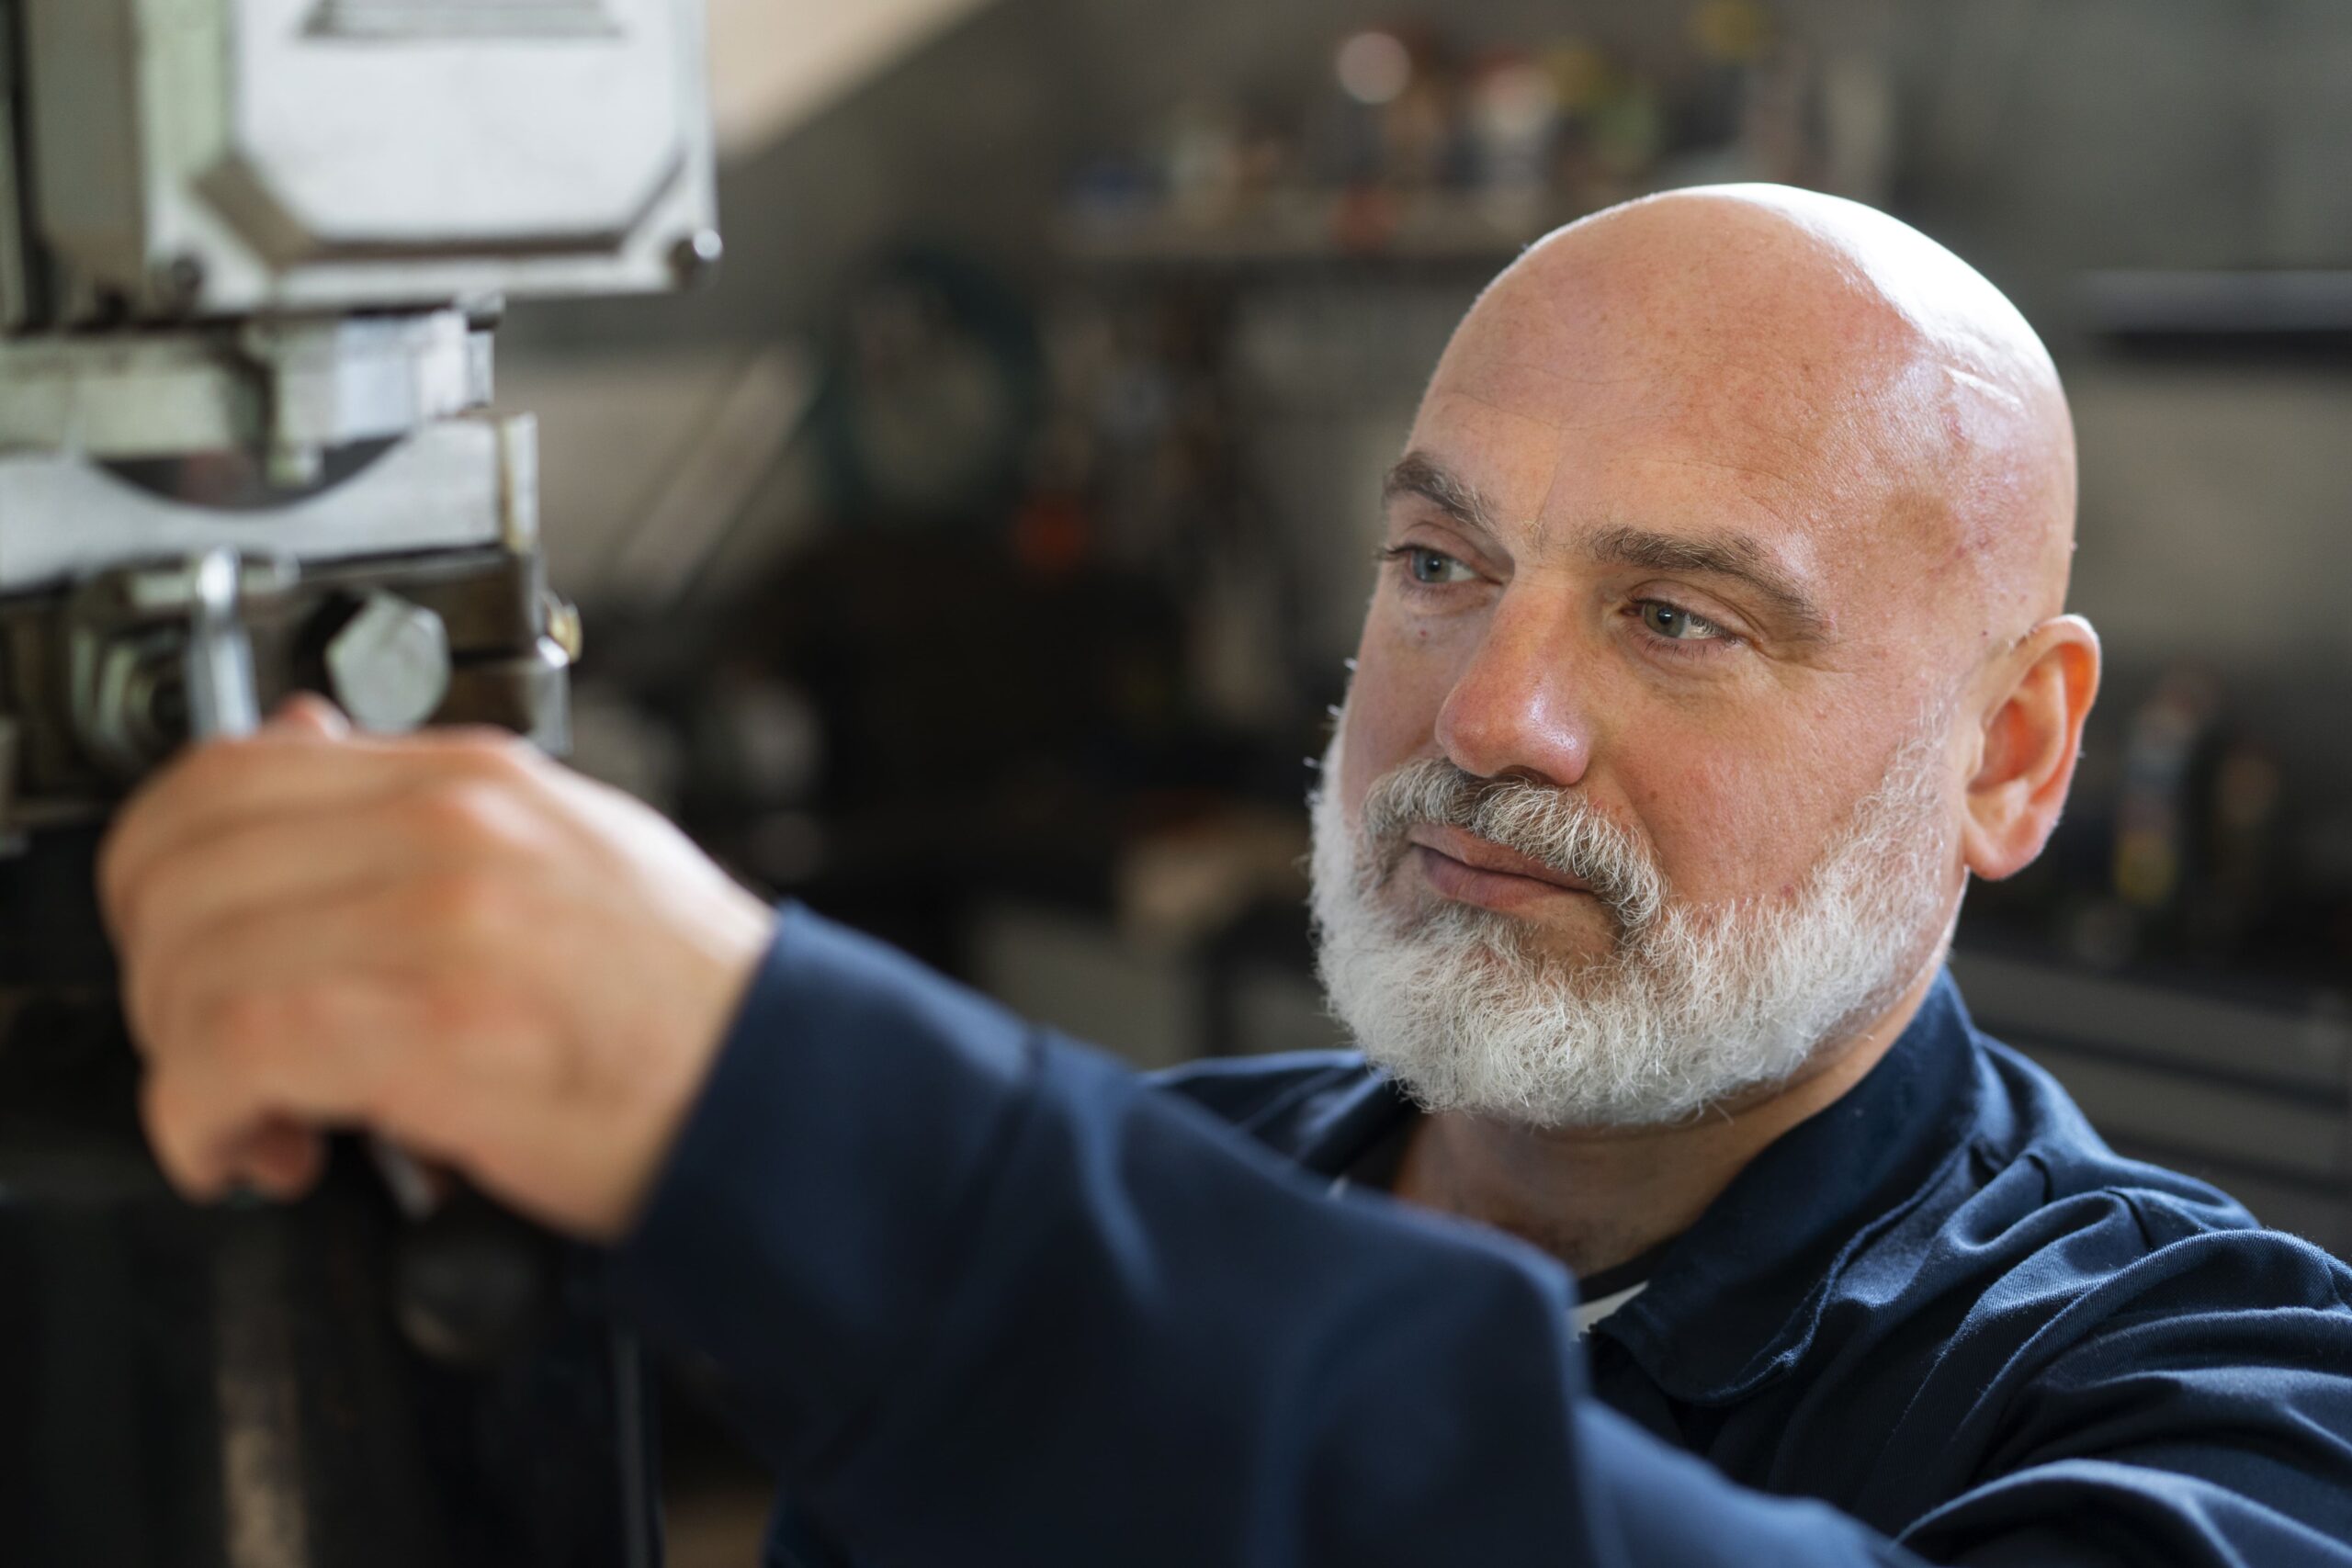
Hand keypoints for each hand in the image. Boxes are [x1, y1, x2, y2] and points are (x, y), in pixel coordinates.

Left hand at [99, 698, 776, 1239]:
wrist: (785, 1085)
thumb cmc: (689, 998)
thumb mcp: (565, 847)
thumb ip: (425, 802)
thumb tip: (300, 741)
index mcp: (475, 779)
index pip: (225, 769)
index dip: (160, 871)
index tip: (181, 948)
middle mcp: (452, 827)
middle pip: (181, 863)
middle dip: (158, 977)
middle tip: (208, 1045)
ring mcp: (444, 919)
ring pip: (195, 960)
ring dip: (185, 1064)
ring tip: (251, 1117)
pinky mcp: (442, 1025)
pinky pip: (236, 1050)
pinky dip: (206, 1118)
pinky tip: (260, 1151)